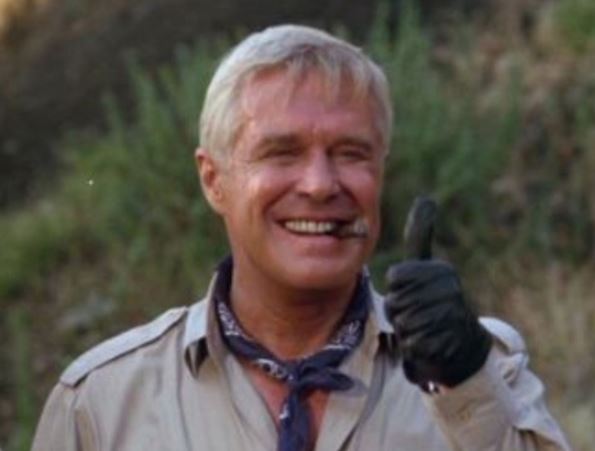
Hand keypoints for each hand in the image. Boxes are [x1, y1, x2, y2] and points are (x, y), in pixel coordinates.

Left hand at [384, 196, 491, 388]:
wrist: (462, 346)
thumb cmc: (435, 303)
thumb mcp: (426, 267)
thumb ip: (421, 235)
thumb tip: (425, 199)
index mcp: (440, 270)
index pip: (396, 276)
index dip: (398, 289)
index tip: (414, 292)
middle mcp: (450, 290)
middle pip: (396, 301)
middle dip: (400, 312)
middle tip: (419, 315)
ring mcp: (451, 317)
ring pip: (402, 324)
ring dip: (407, 331)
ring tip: (425, 329)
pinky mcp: (450, 344)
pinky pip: (412, 346)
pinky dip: (416, 349)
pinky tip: (431, 346)